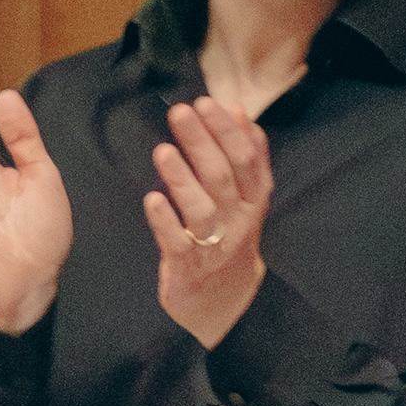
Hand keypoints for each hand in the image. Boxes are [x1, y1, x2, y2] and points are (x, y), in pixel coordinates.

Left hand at [145, 96, 269, 346]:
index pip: (246, 159)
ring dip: (183, 179)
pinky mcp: (189, 267)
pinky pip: (178, 243)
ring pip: (201, 210)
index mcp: (254, 200)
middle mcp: (238, 221)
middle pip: (222, 178)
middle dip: (203, 142)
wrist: (226, 302)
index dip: (228, 131)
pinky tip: (151, 200)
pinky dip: (165, 222)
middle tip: (180, 112)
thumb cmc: (230, 236)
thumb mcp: (247, 197)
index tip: (208, 102)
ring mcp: (214, 245)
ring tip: (164, 151)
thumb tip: (239, 111)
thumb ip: (247, 155)